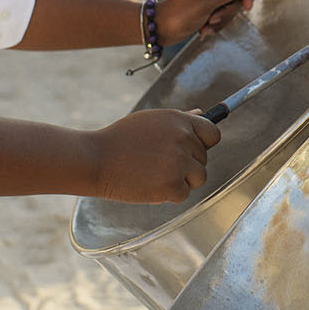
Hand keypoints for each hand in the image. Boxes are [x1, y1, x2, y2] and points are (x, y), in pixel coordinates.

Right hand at [87, 109, 221, 202]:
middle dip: (186, 164)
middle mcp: (184, 139)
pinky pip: (183, 194)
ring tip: (155, 174)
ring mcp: (179, 163)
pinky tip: (149, 185)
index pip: (213, 133)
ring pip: (198, 177)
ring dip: (181, 180)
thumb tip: (202, 114)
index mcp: (179, 121)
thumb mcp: (151, 120)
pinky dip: (168, 195)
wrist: (95, 159)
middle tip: (158, 164)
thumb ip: (179, 120)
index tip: (193, 151)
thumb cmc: (119, 140)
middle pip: (203, 158)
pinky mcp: (172, 185)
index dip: (205, 144)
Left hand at [157, 0, 254, 43]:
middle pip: (235, 0)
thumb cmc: (179, 14)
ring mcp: (209, 2)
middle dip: (227, 14)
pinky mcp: (205, 14)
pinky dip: (213, 27)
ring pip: (228, 12)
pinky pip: (219, 20)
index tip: (246, 7)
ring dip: (219, 23)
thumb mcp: (204, 4)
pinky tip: (202, 30)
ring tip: (205, 26)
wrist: (159, 28)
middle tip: (212, 19)